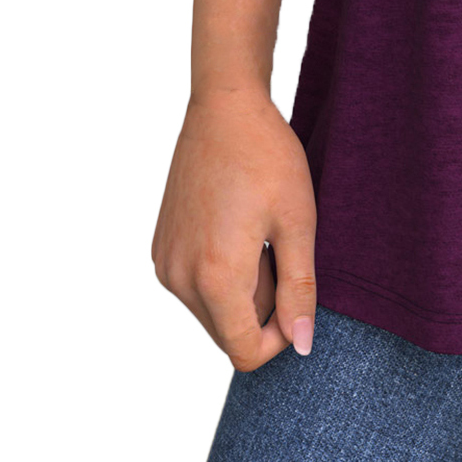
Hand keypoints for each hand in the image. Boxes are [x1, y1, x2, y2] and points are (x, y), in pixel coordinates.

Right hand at [152, 89, 317, 370]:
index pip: (245, 351)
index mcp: (216, 277)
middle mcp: (179, 279)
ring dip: (242, 291)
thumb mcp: (298, 222)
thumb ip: (300, 289)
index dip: (280, 339)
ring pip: (211, 310)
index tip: (299, 296)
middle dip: (262, 310)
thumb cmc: (267, 158)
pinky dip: (219, 273)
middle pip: (227, 333)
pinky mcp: (160, 248)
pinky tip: (237, 228)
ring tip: (259, 236)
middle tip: (279, 252)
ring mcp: (165, 264)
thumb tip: (301, 344)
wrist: (224, 109)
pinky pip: (193, 286)